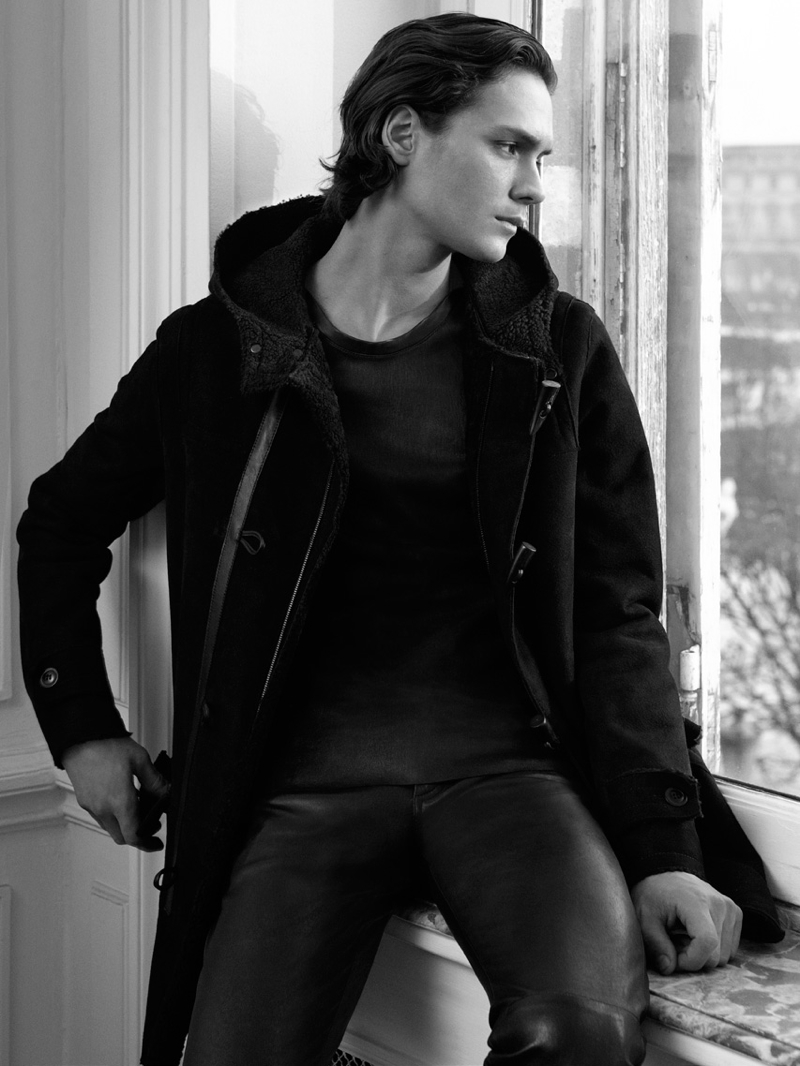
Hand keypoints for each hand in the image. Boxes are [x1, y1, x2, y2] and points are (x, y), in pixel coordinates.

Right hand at [62, 737, 169, 852]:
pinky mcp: (84, 800)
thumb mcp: (140, 760)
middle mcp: (103, 808)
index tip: (156, 843)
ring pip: (110, 828)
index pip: (133, 836)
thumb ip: (155, 781)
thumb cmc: (106, 745)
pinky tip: (123, 800)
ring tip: (139, 808)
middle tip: (151, 825)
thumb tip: (167, 793)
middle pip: (122, 837)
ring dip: (125, 825)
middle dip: (138, 836)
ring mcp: (91, 806)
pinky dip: (114, 816)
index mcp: (119, 801)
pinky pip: (101, 817)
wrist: (81, 737)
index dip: (147, 844)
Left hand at [631, 870, 742, 974]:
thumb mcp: (644, 917)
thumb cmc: (653, 895)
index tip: (673, 958)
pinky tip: (697, 935)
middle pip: (716, 955)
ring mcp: (730, 908)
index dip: (690, 960)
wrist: (666, 875)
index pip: (707, 943)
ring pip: (724, 956)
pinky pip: (730, 948)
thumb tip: (668, 969)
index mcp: (696, 902)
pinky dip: (714, 949)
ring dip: (703, 954)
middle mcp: (720, 904)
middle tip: (674, 945)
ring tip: (684, 938)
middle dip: (693, 959)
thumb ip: (656, 944)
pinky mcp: (736, 914)